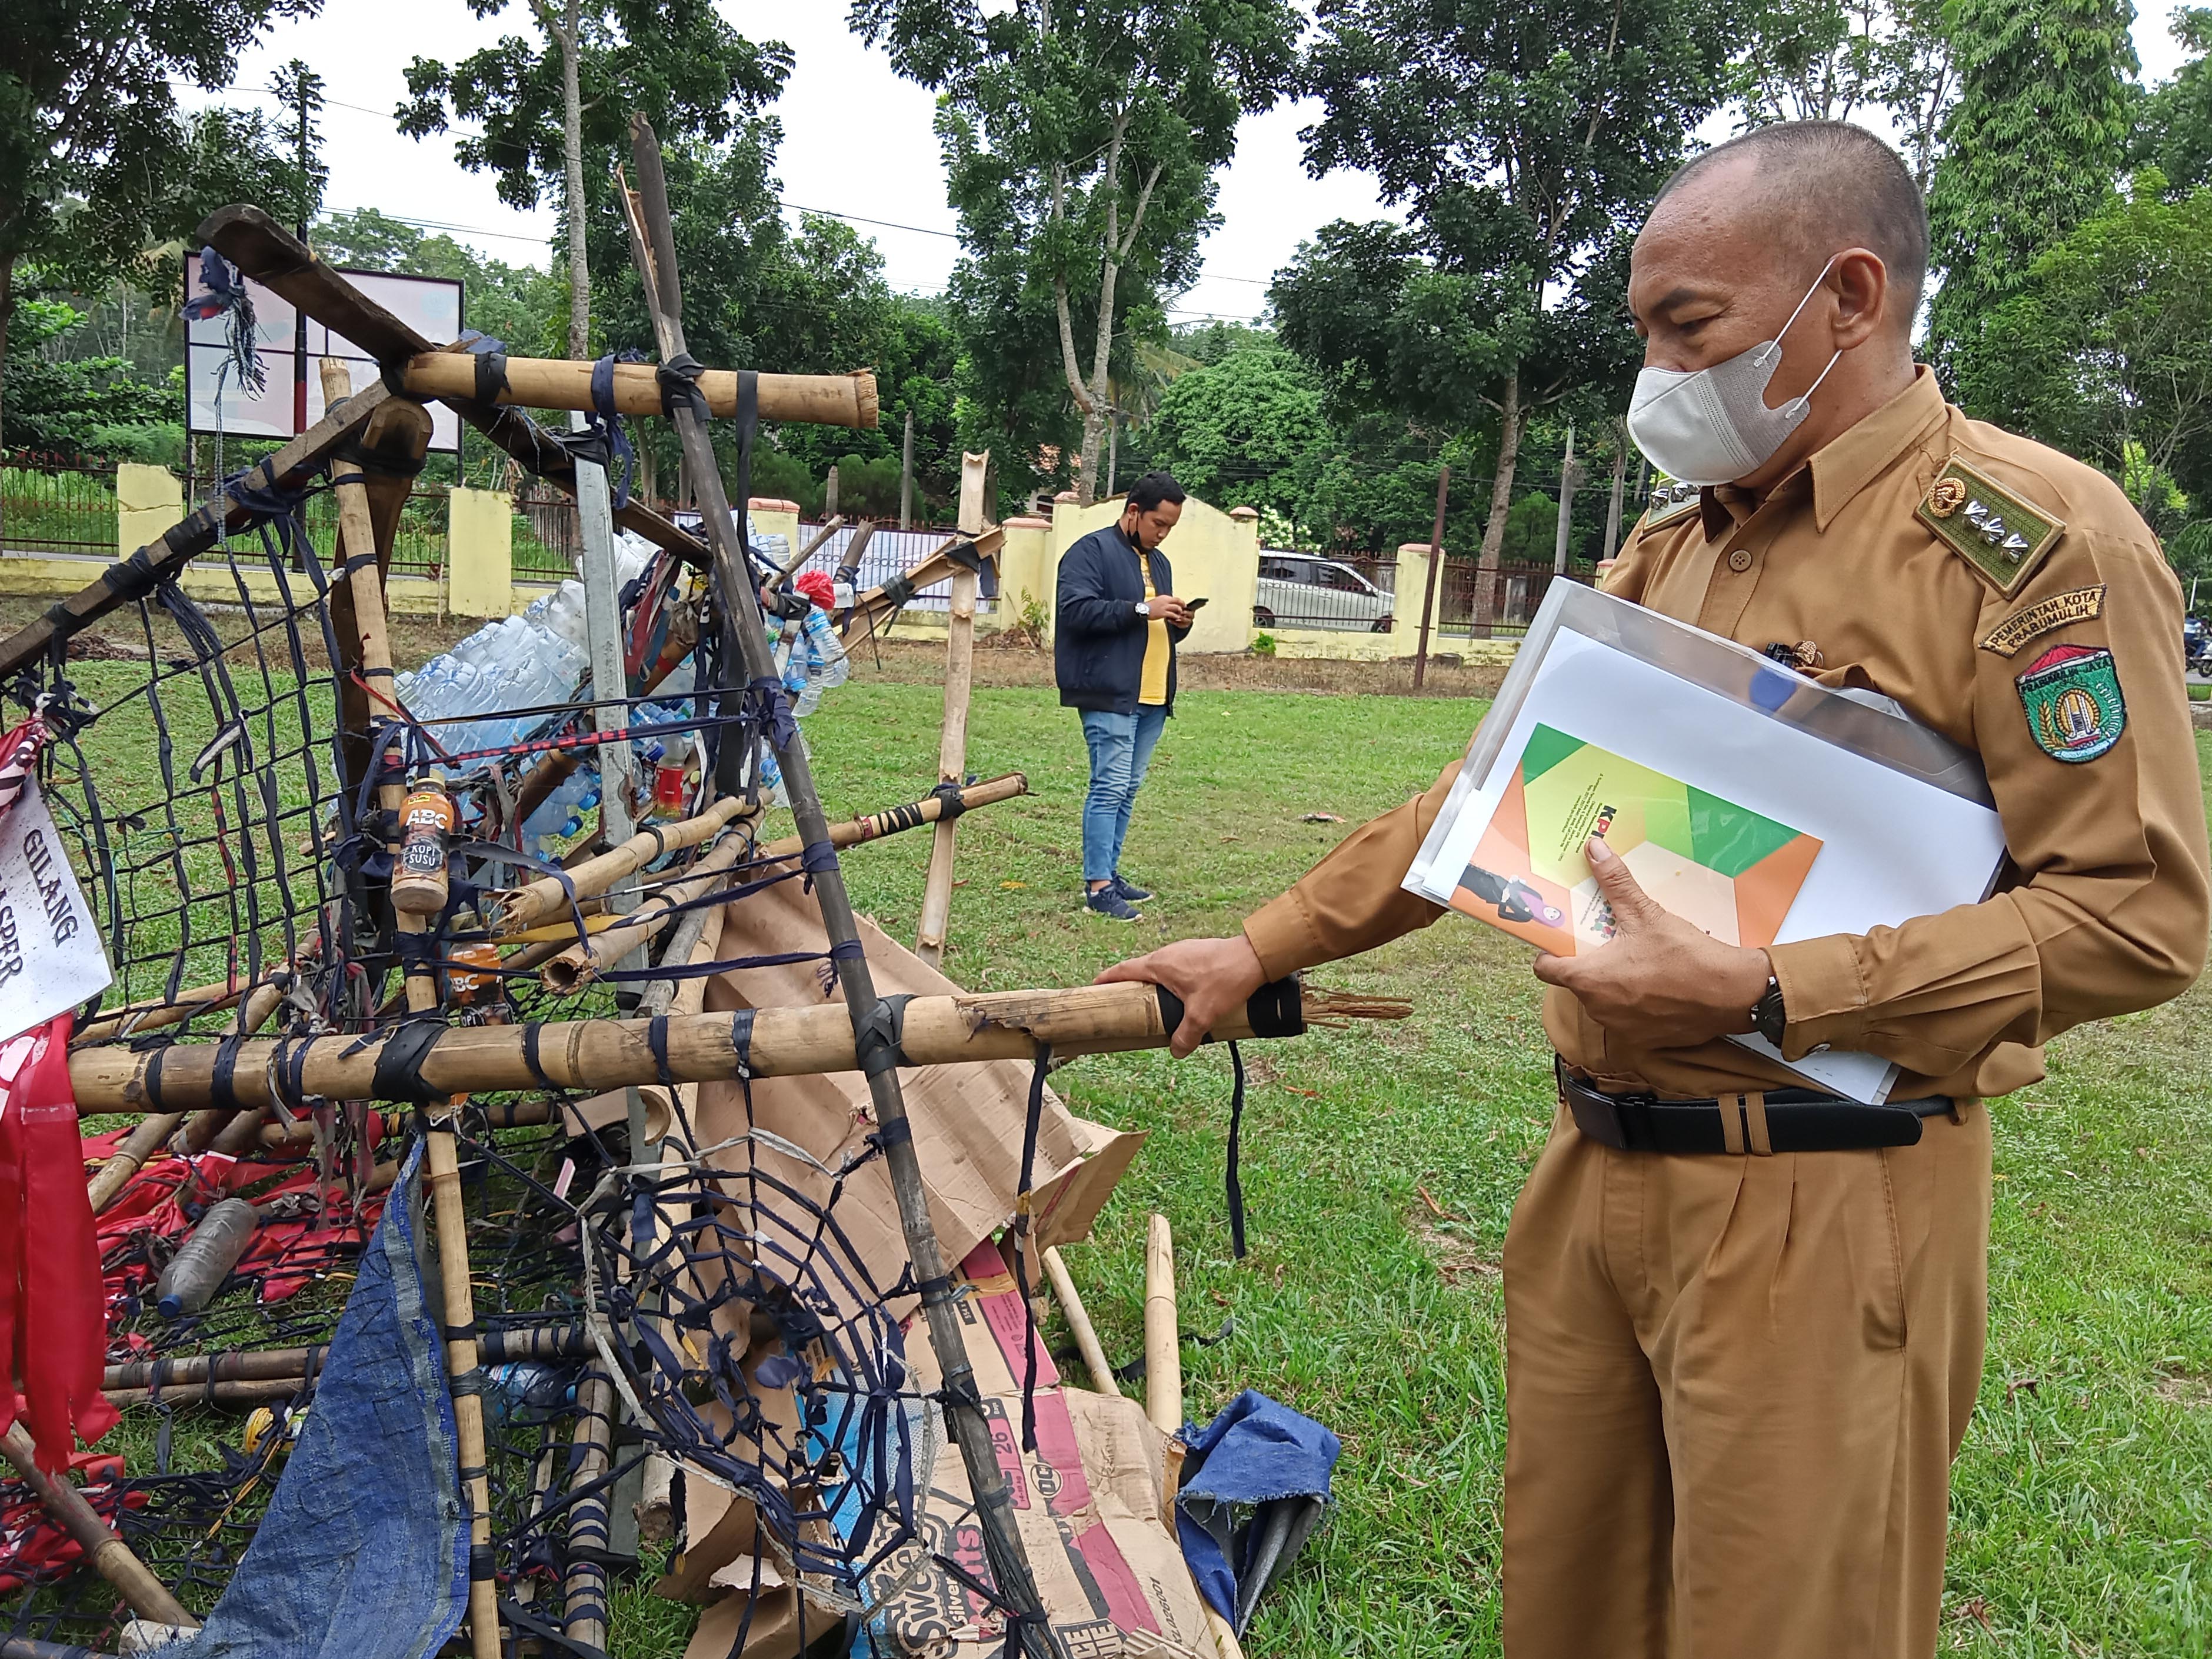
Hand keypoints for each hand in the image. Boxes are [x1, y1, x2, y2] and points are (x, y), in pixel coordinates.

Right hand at [1096, 934, 1265, 1057]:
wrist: (1256, 956)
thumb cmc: (1226, 979)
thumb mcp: (1202, 1014)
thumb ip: (1186, 1035)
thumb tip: (1176, 1052)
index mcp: (1159, 964)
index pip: (1123, 970)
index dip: (1107, 979)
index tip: (1094, 987)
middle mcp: (1167, 953)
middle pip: (1139, 969)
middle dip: (1129, 986)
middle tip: (1123, 1004)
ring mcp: (1183, 951)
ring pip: (1160, 968)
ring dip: (1152, 984)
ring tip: (1153, 1005)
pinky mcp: (1198, 952)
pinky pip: (1175, 967)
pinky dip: (1170, 981)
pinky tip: (1183, 996)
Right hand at [1144, 595, 1193, 627]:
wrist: (1142, 609)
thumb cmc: (1148, 606)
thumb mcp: (1157, 600)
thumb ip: (1163, 602)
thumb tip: (1168, 604)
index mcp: (1164, 597)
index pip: (1175, 598)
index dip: (1180, 601)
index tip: (1182, 603)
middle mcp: (1165, 601)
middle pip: (1177, 601)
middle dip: (1182, 605)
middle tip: (1184, 608)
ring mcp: (1164, 607)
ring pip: (1176, 608)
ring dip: (1179, 611)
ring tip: (1180, 614)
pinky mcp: (1163, 613)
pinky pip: (1172, 615)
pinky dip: (1175, 616)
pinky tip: (1176, 618)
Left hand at [1532, 837, 1772, 1048]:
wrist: (1731, 993)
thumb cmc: (1684, 955)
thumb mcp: (1645, 913)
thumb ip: (1615, 882)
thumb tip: (1594, 848)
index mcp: (1588, 979)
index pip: (1546, 969)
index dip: (1550, 953)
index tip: (1561, 939)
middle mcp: (1597, 1009)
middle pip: (1577, 983)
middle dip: (1589, 963)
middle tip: (1608, 941)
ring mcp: (1620, 1028)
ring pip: (1603, 1001)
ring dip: (1613, 984)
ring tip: (1635, 960)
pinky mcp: (1644, 1040)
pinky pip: (1628, 1019)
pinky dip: (1636, 1004)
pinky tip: (1655, 984)